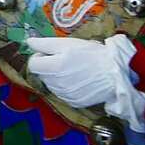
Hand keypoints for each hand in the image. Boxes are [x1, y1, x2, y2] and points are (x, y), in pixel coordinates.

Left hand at [26, 34, 144, 133]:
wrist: (115, 72)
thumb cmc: (91, 54)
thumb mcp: (67, 43)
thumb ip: (44, 44)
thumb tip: (28, 42)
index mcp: (53, 68)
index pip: (32, 64)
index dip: (39, 55)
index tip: (50, 52)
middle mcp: (56, 84)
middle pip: (41, 74)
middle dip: (48, 66)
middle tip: (64, 59)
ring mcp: (65, 95)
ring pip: (51, 84)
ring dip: (56, 77)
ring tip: (73, 69)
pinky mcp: (75, 102)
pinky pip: (62, 93)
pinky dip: (66, 87)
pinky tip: (79, 79)